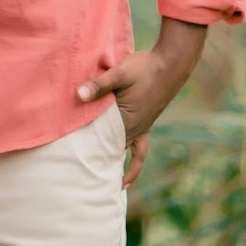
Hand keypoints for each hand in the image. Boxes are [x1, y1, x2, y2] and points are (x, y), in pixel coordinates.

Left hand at [76, 19, 206, 186]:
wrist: (171, 65)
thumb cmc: (144, 68)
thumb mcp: (119, 74)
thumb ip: (99, 85)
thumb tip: (78, 94)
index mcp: (127, 121)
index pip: (101, 144)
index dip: (87, 155)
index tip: (74, 169)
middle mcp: (135, 129)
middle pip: (111, 152)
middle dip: (98, 165)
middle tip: (81, 180)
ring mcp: (142, 128)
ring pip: (123, 152)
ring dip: (112, 163)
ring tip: (100, 181)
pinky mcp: (146, 122)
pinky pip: (140, 150)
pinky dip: (134, 163)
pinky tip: (127, 174)